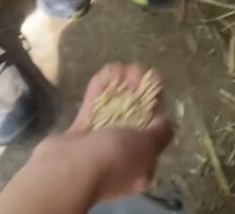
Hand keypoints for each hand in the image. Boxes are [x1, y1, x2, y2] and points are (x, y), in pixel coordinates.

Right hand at [64, 64, 173, 203]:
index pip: (153, 137)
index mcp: (140, 168)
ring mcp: (98, 146)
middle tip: (139, 69)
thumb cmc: (114, 159)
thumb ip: (159, 134)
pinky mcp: (79, 134)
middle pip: (132, 121)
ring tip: (125, 66)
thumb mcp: (146, 147)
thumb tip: (166, 124)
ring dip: (120, 88)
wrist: (69, 168)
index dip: (156, 109)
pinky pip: (93, 108)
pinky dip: (101, 90)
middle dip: (137, 94)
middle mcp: (120, 159)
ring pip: (112, 112)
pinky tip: (108, 70)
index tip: (155, 86)